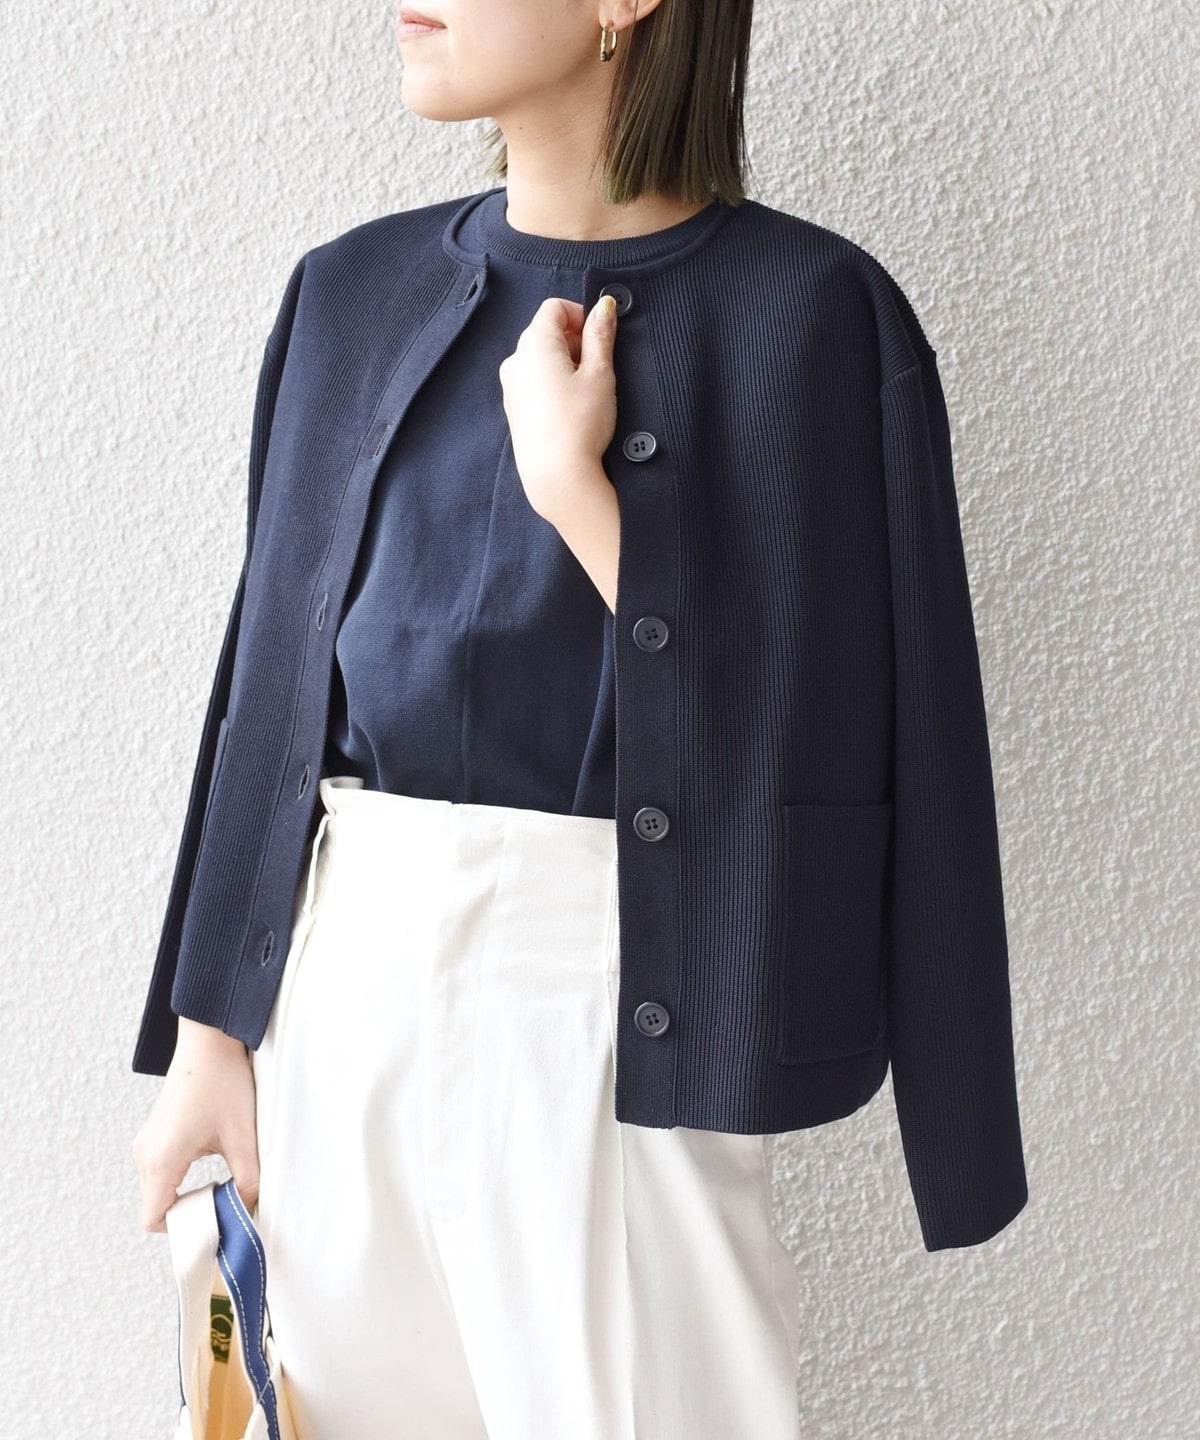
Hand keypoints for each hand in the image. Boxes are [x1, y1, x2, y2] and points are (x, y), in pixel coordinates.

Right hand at [132, 1018, 260, 1232]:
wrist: (210, 1040)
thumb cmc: (223, 1083)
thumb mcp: (243, 1137)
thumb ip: (248, 1182)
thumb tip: (249, 1212)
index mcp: (160, 1159)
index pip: (153, 1220)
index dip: (183, 1230)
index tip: (213, 1221)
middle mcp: (144, 1154)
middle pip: (156, 1207)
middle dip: (189, 1213)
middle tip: (224, 1204)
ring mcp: (146, 1142)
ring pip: (158, 1190)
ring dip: (186, 1195)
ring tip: (221, 1183)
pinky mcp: (154, 1133)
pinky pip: (160, 1171)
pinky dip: (181, 1179)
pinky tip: (212, 1165)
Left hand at [498, 292, 618, 523]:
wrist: (557, 476)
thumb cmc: (580, 424)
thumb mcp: (600, 374)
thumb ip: (601, 335)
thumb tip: (604, 307)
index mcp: (535, 344)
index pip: (554, 307)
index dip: (581, 315)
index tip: (599, 337)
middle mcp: (515, 360)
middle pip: (545, 332)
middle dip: (574, 341)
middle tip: (597, 368)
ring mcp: (511, 386)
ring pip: (539, 358)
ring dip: (564, 364)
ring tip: (585, 393)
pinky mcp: (514, 409)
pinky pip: (533, 382)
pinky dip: (553, 384)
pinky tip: (570, 409)